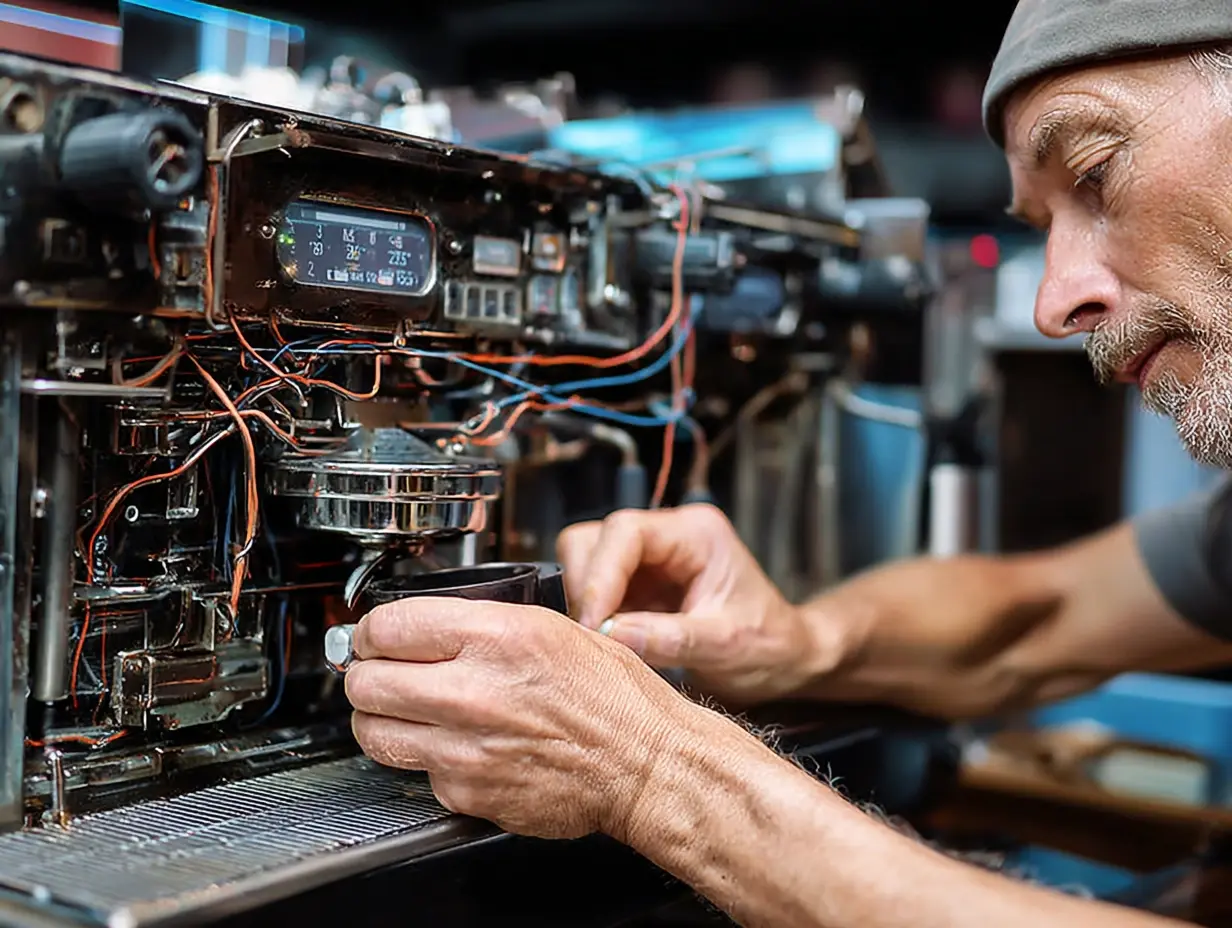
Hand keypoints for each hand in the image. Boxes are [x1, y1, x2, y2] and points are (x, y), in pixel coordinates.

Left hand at [344, 596, 694, 840]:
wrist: (645, 764)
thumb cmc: (614, 698)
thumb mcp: (554, 627)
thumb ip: (483, 622)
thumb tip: (427, 625)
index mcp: (498, 637)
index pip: (389, 626)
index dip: (372, 630)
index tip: (374, 636)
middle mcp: (475, 691)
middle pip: (367, 681)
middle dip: (366, 674)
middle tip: (378, 673)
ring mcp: (466, 747)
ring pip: (373, 732)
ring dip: (380, 719)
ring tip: (400, 711)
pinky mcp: (467, 792)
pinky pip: (415, 772)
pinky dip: (425, 759)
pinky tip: (455, 746)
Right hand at [556, 504, 826, 705]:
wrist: (786, 660)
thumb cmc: (770, 646)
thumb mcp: (726, 646)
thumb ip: (670, 638)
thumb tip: (609, 635)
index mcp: (695, 533)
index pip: (625, 532)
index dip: (601, 575)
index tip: (593, 623)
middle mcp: (667, 536)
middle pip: (594, 540)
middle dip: (587, 589)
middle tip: (594, 638)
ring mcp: (648, 560)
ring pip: (586, 564)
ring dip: (586, 604)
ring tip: (603, 644)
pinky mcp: (637, 587)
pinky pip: (595, 593)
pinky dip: (593, 619)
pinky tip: (608, 646)